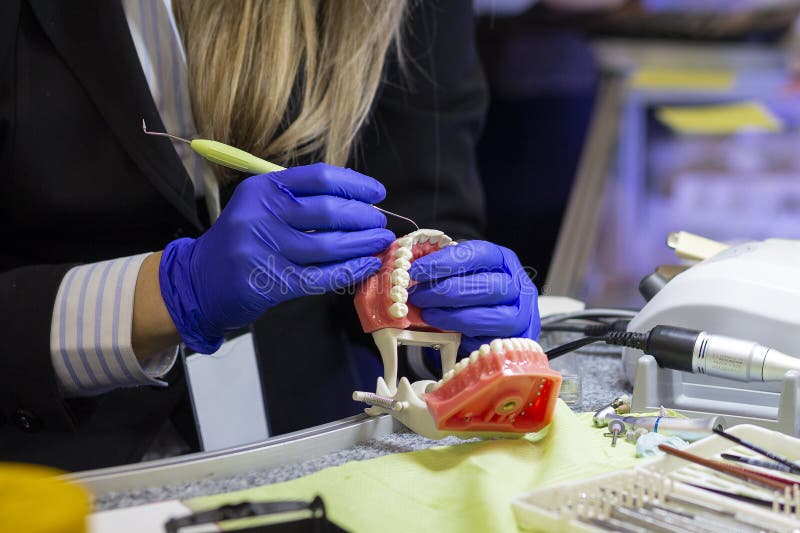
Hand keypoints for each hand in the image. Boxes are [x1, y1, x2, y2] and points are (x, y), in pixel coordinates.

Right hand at [159, 163, 394, 352]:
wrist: (199, 281)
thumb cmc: (242, 240)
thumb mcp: (259, 206)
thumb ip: (299, 199)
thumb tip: (356, 200)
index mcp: (262, 188)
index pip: (319, 178)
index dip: (355, 184)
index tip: (377, 193)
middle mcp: (261, 215)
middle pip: (328, 210)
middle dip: (363, 216)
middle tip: (381, 223)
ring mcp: (265, 250)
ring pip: (329, 245)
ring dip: (362, 243)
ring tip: (381, 242)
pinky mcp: (271, 282)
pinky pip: (321, 276)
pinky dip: (350, 270)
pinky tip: (368, 264)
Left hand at [407, 240, 539, 352]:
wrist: (497, 326)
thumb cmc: (474, 294)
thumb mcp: (464, 275)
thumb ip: (444, 271)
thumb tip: (412, 273)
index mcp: (504, 261)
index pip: (478, 254)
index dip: (445, 262)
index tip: (417, 270)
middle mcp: (518, 285)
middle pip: (486, 285)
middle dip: (446, 291)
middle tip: (417, 296)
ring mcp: (520, 316)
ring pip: (489, 316)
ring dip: (452, 316)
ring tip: (427, 315)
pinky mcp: (514, 342)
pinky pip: (488, 340)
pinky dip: (463, 337)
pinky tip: (444, 333)